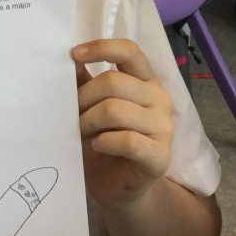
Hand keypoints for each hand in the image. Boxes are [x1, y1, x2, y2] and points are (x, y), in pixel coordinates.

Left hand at [73, 38, 173, 206]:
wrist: (119, 188)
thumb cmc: (104, 142)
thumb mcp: (91, 108)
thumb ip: (85, 83)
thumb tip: (71, 58)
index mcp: (145, 81)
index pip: (130, 51)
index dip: (102, 48)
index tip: (74, 54)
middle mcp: (159, 99)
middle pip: (113, 82)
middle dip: (83, 98)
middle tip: (71, 115)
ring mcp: (164, 127)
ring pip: (115, 110)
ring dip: (88, 121)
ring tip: (82, 132)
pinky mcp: (160, 155)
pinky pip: (127, 140)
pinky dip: (104, 142)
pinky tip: (98, 146)